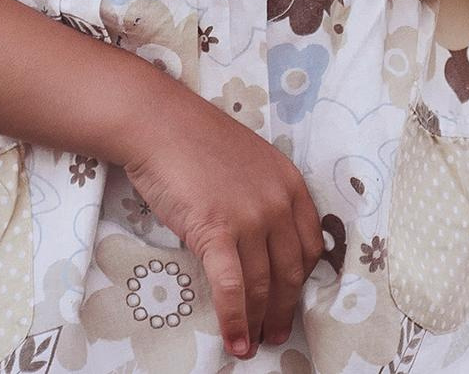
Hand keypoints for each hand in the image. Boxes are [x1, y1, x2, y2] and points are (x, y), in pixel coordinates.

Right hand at [116, 82, 325, 357]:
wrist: (158, 123)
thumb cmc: (194, 139)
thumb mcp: (248, 162)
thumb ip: (262, 195)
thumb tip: (260, 238)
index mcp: (289, 183)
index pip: (310, 245)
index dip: (302, 280)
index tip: (293, 298)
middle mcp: (278, 202)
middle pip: (291, 272)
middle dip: (285, 310)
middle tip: (277, 334)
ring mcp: (250, 217)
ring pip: (263, 285)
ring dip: (259, 322)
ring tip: (252, 344)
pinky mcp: (217, 231)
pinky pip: (232, 287)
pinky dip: (235, 319)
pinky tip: (235, 341)